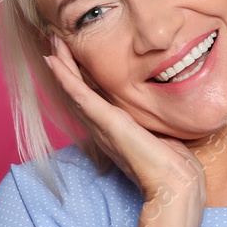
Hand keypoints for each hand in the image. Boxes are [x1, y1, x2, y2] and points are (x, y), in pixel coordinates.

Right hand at [40, 33, 206, 224]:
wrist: (175, 185)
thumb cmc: (173, 166)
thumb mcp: (159, 136)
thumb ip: (152, 124)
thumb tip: (160, 115)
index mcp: (113, 130)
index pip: (92, 98)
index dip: (80, 76)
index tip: (73, 55)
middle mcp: (102, 128)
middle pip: (77, 92)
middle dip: (65, 66)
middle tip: (54, 40)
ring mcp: (102, 126)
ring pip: (74, 91)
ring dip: (60, 66)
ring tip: (51, 43)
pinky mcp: (107, 123)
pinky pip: (81, 96)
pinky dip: (66, 78)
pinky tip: (54, 62)